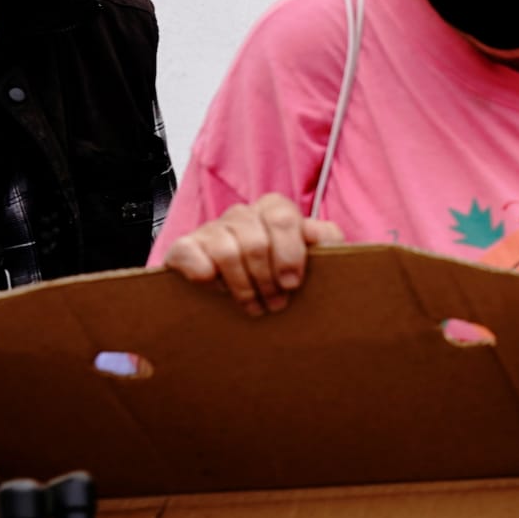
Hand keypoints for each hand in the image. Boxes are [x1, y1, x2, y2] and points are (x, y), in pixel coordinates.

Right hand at [159, 194, 343, 315]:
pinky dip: (206, 278)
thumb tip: (333, 242)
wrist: (236, 300)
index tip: (293, 285)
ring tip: (254, 306)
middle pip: (256, 241)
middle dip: (267, 280)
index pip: (283, 218)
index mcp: (275, 211)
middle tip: (275, 304)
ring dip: (242, 287)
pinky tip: (219, 290)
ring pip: (227, 252)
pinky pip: (191, 255)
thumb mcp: (313, 261)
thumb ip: (327, 245)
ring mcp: (212, 228)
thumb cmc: (280, 277)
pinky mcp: (185, 246)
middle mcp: (243, 215)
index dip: (289, 254)